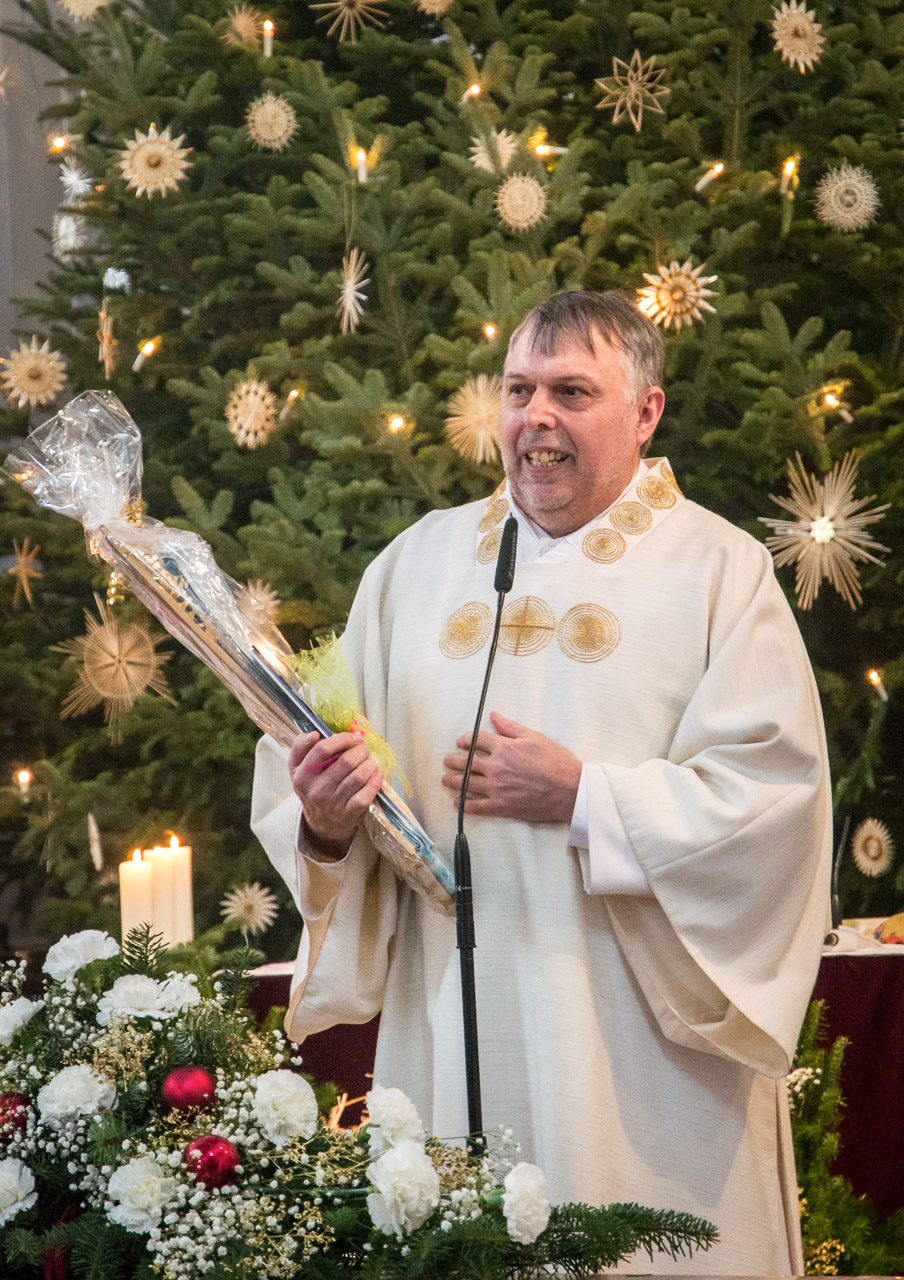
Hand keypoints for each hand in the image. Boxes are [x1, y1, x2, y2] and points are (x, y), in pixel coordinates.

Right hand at [288, 730, 383, 853]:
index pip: (323, 749)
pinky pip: (367, 792)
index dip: (343, 739)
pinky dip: (376, 780)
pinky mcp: (349, 812)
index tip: (353, 738)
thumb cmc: (312, 788)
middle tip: (364, 750)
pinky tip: (376, 774)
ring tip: (370, 761)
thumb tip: (313, 734)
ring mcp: (334, 802)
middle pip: (346, 760)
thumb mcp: (297, 768)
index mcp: (302, 774)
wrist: (322, 823)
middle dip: (361, 750)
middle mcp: (317, 789)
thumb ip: (300, 747)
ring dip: (370, 764)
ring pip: (359, 775)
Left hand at [441, 712, 581, 822]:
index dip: (465, 740)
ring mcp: (496, 788)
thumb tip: (493, 715)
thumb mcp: (534, 737)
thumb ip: (510, 727)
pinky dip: (464, 804)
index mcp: (504, 748)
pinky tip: (457, 802)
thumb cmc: (555, 762)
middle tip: (447, 760)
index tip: (461, 742)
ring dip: (452, 781)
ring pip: (466, 783)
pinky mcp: (501, 806)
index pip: (476, 740)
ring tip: (445, 779)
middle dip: (453, 760)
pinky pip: (476, 806)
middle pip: (466, 762)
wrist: (569, 790)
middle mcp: (496, 767)